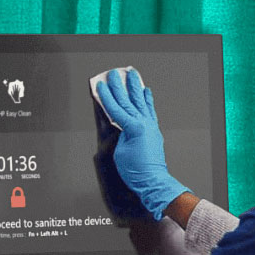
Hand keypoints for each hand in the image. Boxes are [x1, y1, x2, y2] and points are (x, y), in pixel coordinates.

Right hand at [94, 68, 188, 218]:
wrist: (153, 180)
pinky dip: (147, 99)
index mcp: (133, 128)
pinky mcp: (154, 130)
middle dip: (119, 86)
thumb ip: (119, 134)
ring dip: (135, 87)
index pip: (116, 108)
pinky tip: (146, 91)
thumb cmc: (136, 170)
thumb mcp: (120, 152)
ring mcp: (150, 125)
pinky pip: (150, 110)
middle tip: (114, 73)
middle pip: (128, 100)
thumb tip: (119, 125)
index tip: (100, 85)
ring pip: (141, 101)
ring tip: (132, 75)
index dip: (106, 96)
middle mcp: (144, 123)